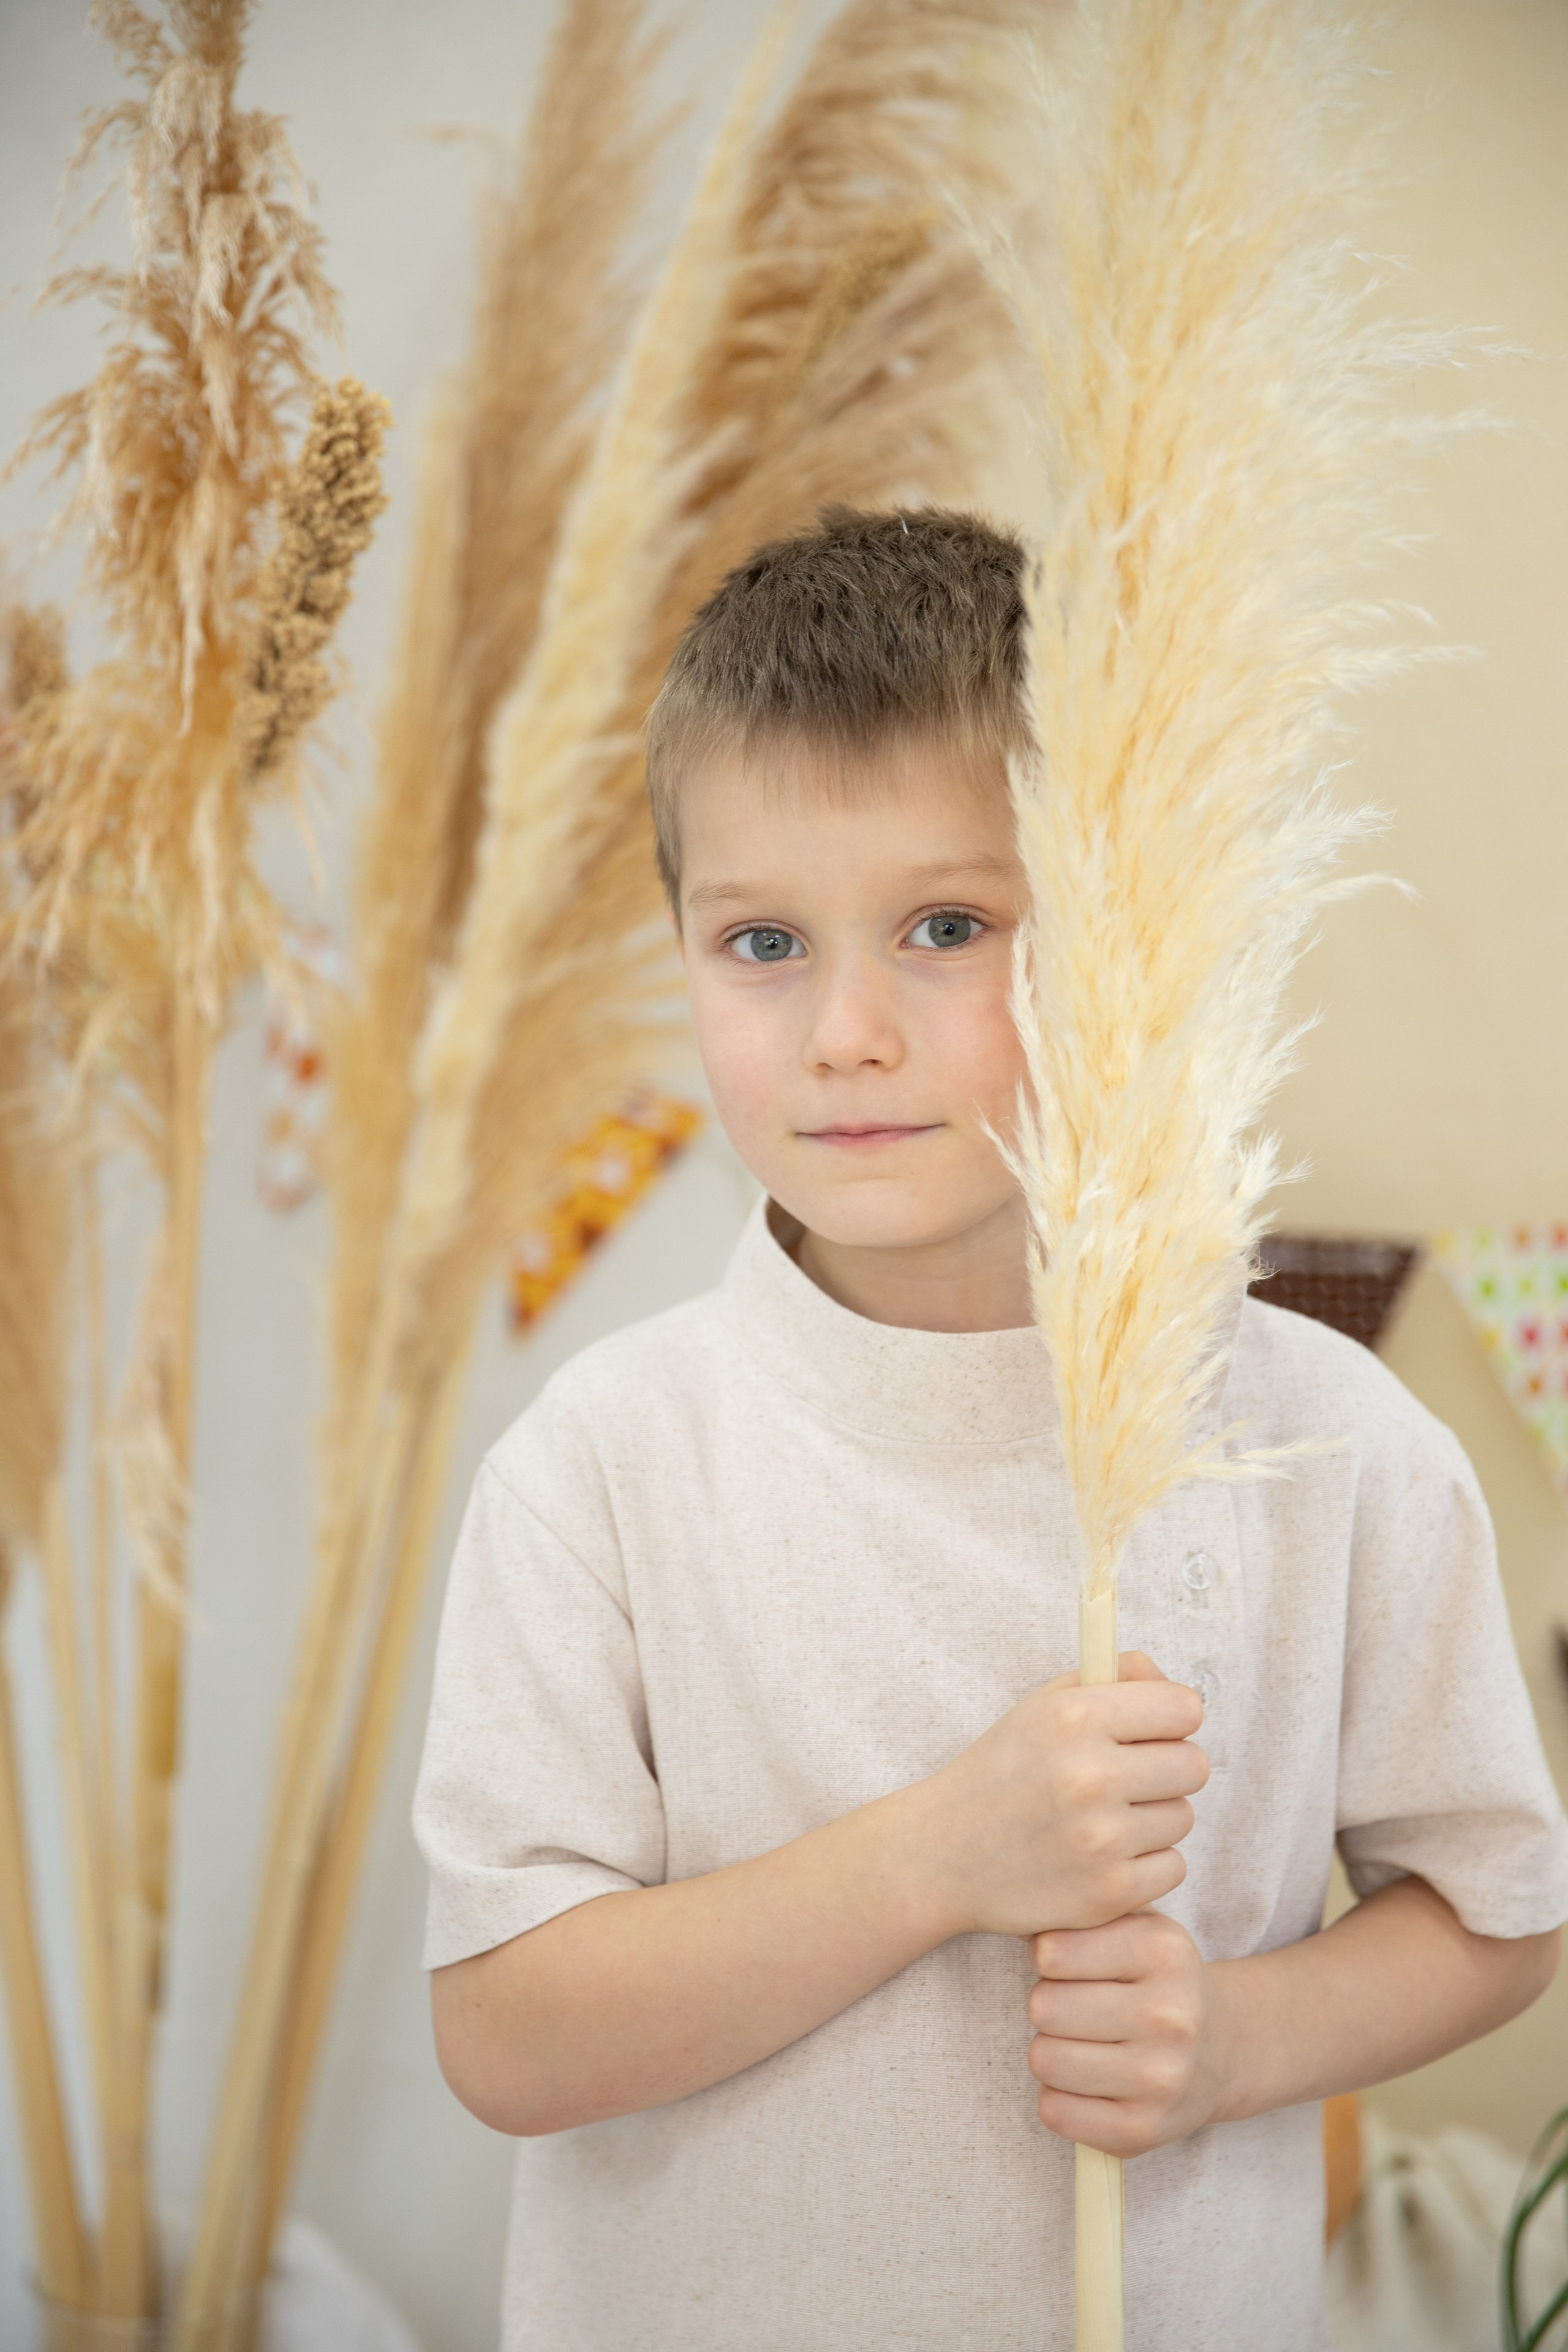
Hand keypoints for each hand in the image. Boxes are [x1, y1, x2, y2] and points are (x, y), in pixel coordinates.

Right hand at [916, 1652, 1207, 1939]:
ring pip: (1183, 1817)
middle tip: (1128, 1778)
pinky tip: (1104, 1856)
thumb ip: (1113, 1678)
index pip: (1184, 1708)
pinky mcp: (1108, 1892)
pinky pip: (1173, 1867)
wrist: (943, 1853)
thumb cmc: (1002, 1769)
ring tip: (1104, 1818)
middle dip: (1167, 1769)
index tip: (1150, 1733)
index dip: (1170, 1719)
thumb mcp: (1043, 1705)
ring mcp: (1100, 1839)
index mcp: (1075, 1717)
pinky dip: (1146, 1864)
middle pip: (1194, 1765)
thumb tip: (1179, 1688)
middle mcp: (1090, 1775)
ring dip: (1153, 1818)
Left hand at [1026, 1911, 1233, 2156]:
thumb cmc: (1158, 1979)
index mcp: (1162, 1952)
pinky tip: (1086, 2084)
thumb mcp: (1135, 1926)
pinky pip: (1055, 2112)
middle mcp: (1169, 2016)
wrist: (1224, 2048)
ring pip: (1044, 2060)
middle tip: (1075, 2010)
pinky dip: (1058, 2098)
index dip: (1047, 1958)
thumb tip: (1022, 1931)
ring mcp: (1160, 2078)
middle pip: (1043, 2008)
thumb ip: (1083, 1913)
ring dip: (1050, 2052)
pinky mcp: (1144, 2130)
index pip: (1051, 1952)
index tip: (1069, 1965)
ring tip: (1081, 2044)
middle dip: (1048, 2006)